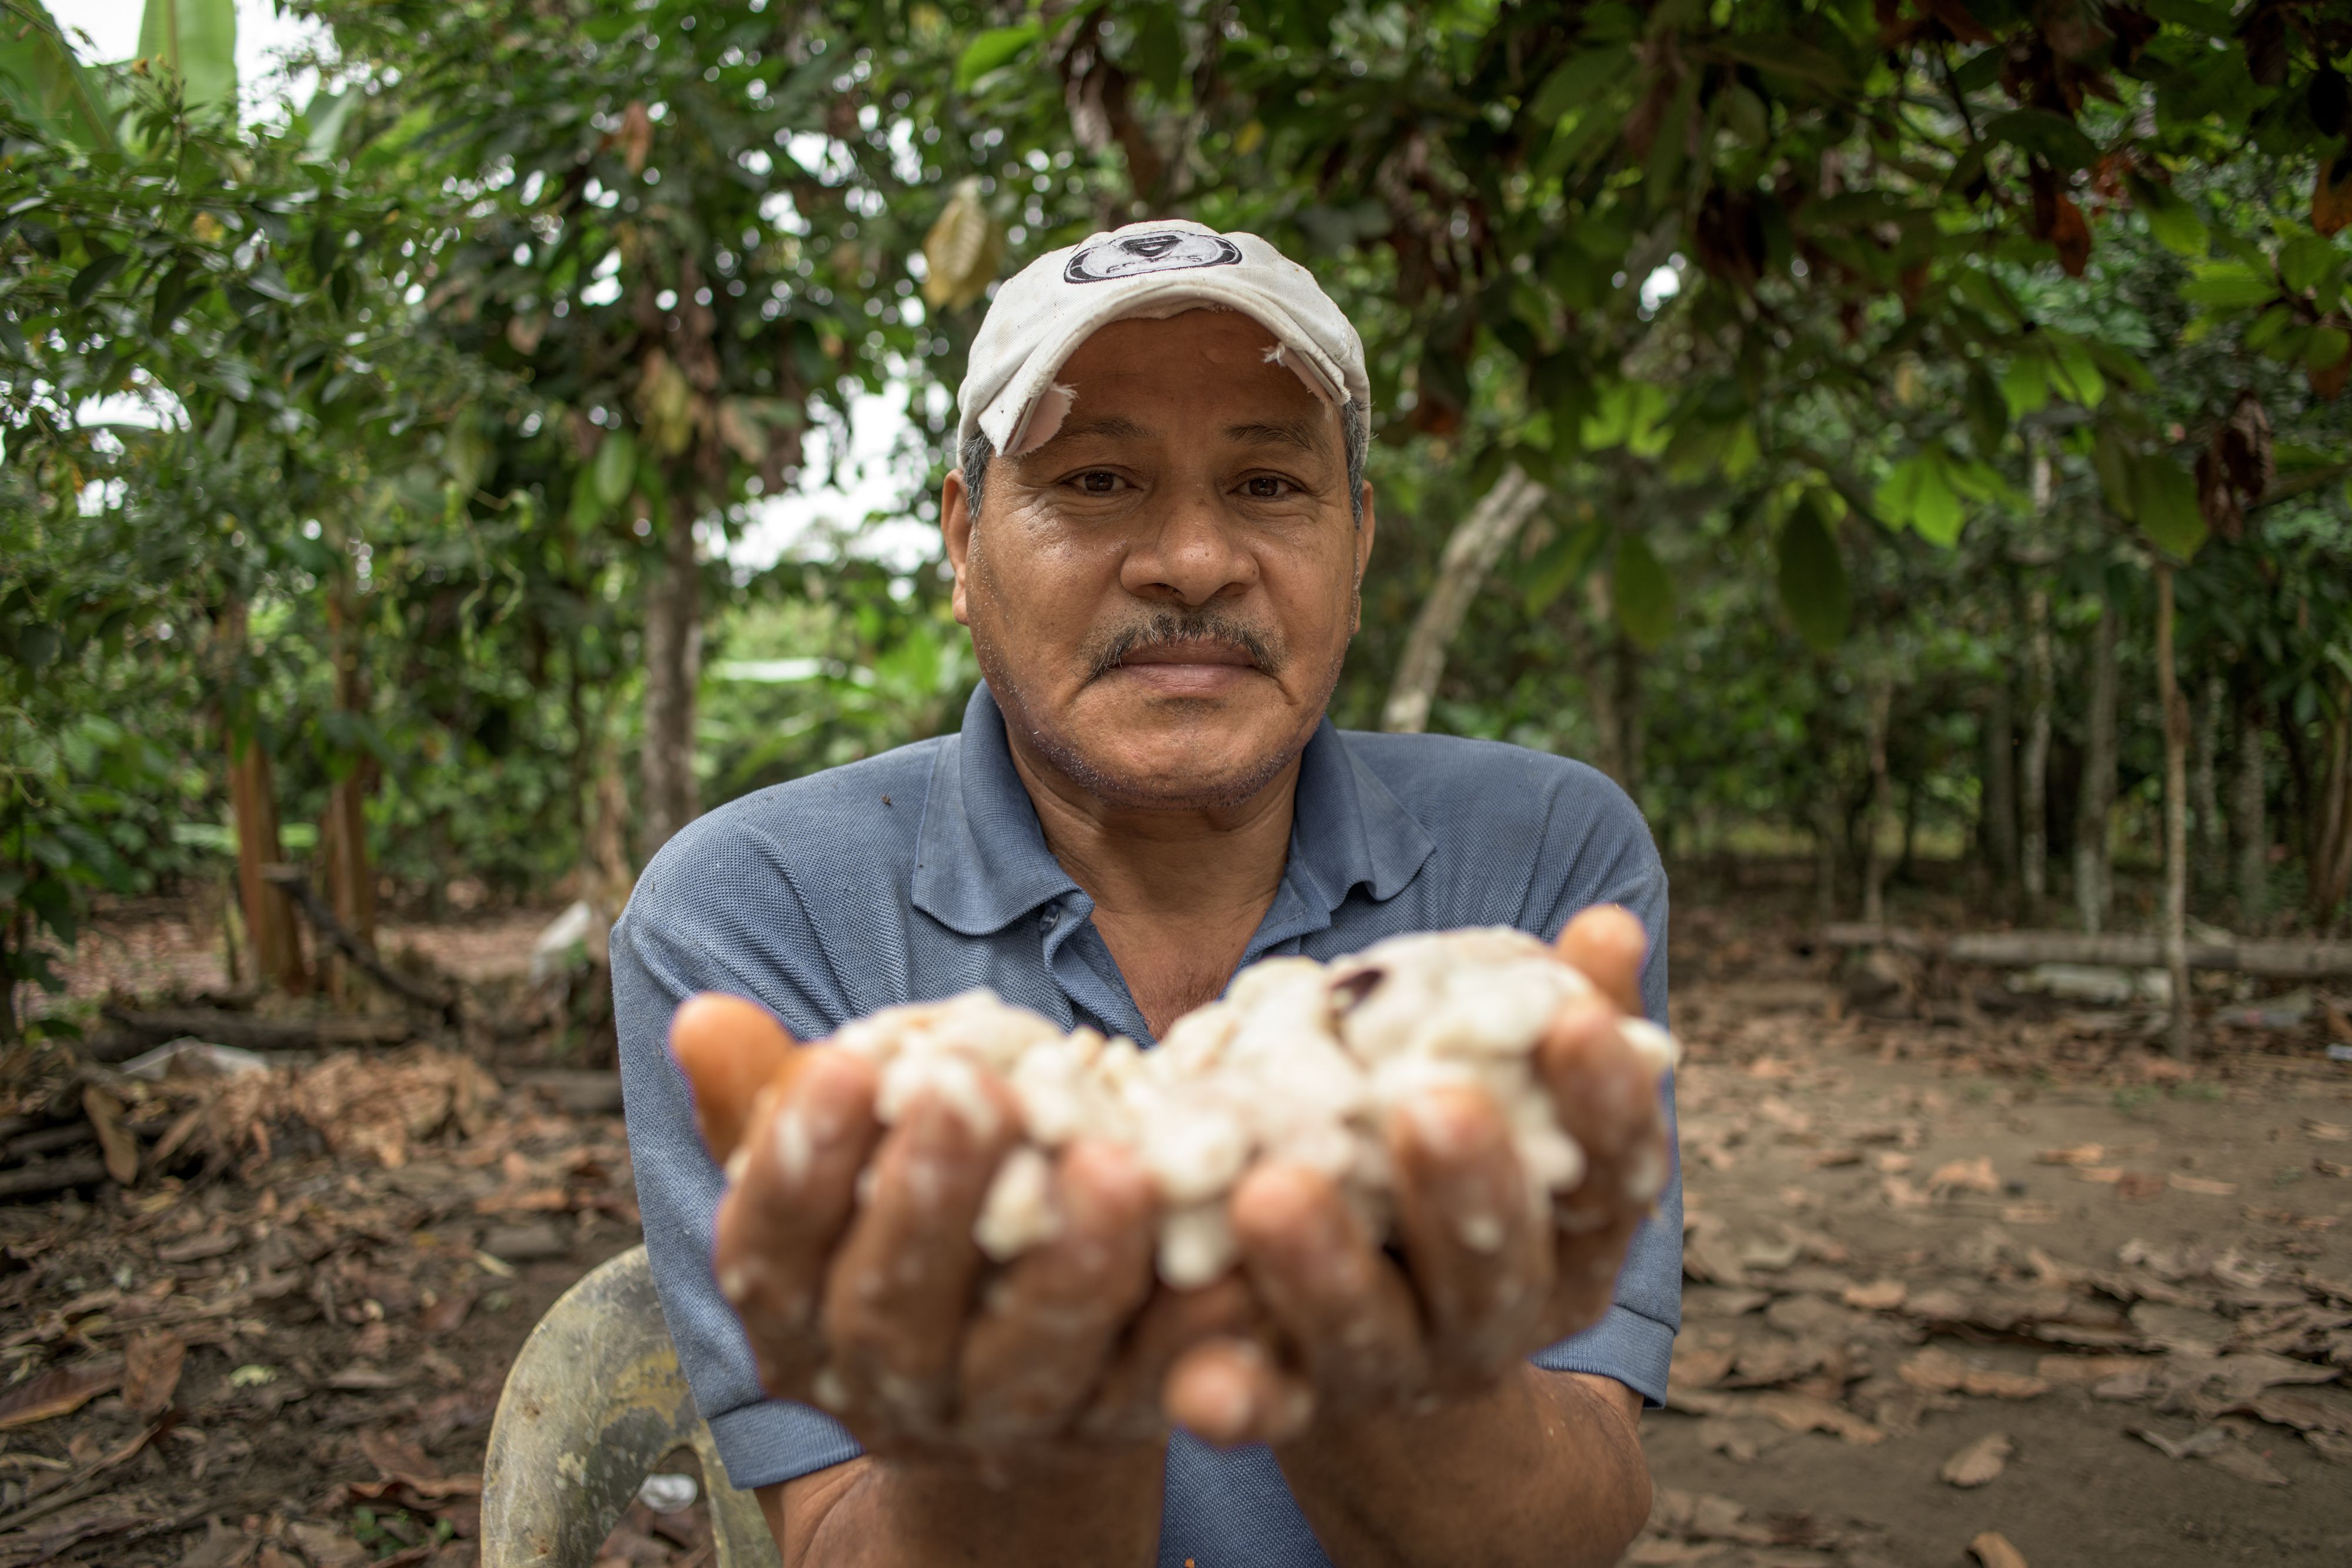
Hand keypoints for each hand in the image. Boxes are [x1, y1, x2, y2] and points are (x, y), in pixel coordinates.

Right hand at [671, 998, 1254, 1468]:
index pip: (771, 1251)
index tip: (840, 1064)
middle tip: (968, 1094)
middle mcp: (885, 1386)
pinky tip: (1229, 1254)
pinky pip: (1155, 1383)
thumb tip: (702, 1016)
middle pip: (894, 1313)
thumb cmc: (908, 1234)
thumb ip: (771, 1103)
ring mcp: (1002, 1419)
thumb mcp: (835, 1173)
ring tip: (1107, 1164)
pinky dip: (1192, 1325)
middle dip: (929, 1202)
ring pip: (1029, 1358)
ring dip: (1070, 1265)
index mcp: (795, 1319)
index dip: (799, 1164)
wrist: (1006, 1388)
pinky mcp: (1113, 1425)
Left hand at [1159, 905, 1669, 1445]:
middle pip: (1493, 1270)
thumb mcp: (1514, 1092)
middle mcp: (1496, 1318)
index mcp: (1573, 1241)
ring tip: (1274, 1190)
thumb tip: (1611, 924)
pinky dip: (1233, 1395)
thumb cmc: (1455, 1161)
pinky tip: (1194, 1383)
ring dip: (1325, 1270)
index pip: (1616, 1177)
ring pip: (1368, 1335)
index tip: (1574, 1022)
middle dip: (1467, 1190)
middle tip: (1433, 1103)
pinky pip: (1264, 1404)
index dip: (1606, 1104)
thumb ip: (1563, 1015)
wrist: (1390, 1332)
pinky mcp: (1302, 1399)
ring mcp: (1399, 1369)